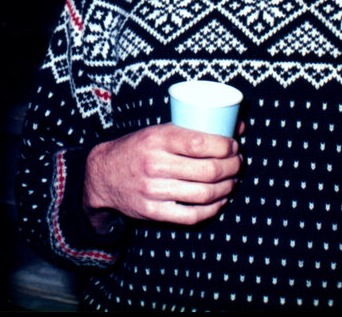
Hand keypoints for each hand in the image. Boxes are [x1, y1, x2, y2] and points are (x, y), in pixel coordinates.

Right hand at [83, 123, 242, 229]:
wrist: (103, 175)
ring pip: (205, 194)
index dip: (226, 146)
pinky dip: (213, 209)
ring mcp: (154, 190)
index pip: (200, 143)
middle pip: (209, 170)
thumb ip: (192, 129)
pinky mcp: (154, 211)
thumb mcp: (158, 131)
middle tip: (237, 164)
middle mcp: (155, 164)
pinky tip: (219, 200)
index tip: (234, 146)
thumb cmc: (138, 149)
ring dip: (227, 188)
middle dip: (233, 167)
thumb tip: (237, 126)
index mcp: (157, 139)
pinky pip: (192, 215)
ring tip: (232, 181)